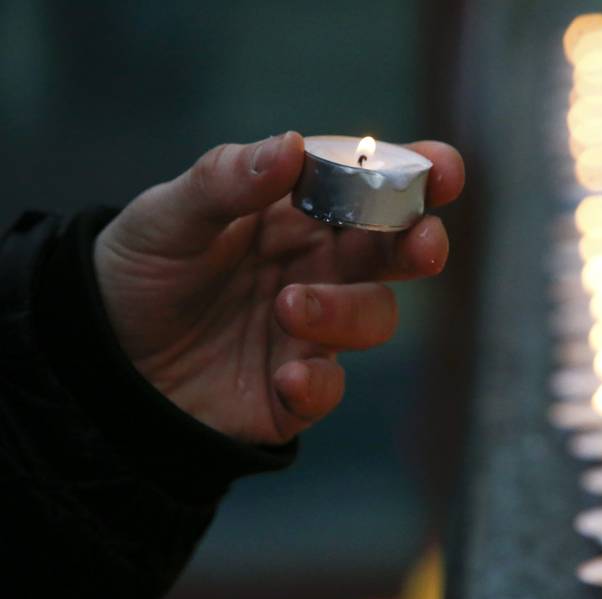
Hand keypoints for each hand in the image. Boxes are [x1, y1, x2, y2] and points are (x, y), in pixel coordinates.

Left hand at [94, 132, 463, 444]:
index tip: (442, 167)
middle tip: (423, 244)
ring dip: (347, 310)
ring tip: (289, 305)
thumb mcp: (169, 215)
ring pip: (373, 317)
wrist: (101, 356)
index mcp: (298, 216)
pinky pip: (327, 389)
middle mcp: (319, 269)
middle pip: (393, 253)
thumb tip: (292, 145)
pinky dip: (319, 383)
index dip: (413, 174)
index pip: (369, 187)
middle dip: (420, 245)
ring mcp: (311, 331)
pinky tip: (288, 375)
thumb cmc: (143, 269)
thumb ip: (226, 181)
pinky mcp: (291, 390)